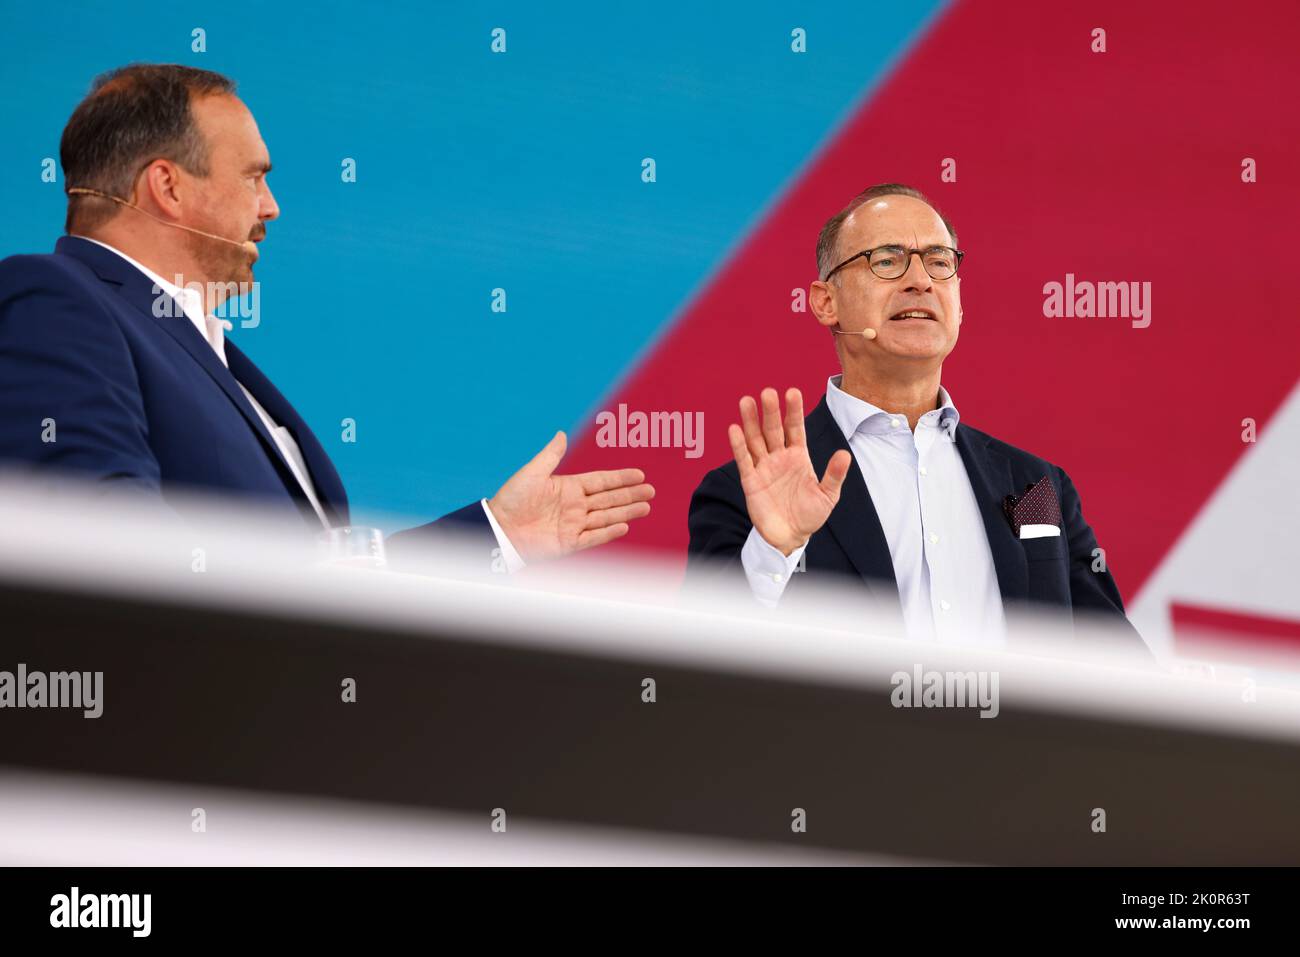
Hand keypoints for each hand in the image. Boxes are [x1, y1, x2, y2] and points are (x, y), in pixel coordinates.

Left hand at [488, 431, 653, 561]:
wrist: (499, 529)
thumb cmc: (511, 499)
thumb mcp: (532, 472)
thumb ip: (551, 455)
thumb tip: (561, 433)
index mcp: (568, 487)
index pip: (601, 481)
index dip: (620, 478)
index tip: (639, 474)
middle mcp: (574, 506)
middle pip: (609, 499)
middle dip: (630, 494)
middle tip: (651, 491)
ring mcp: (573, 525)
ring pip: (606, 517)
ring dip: (626, 512)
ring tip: (646, 507)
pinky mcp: (568, 543)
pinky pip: (593, 538)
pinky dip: (608, 533)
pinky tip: (624, 526)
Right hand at [728, 387, 850, 554]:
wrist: (790, 537)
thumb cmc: (810, 515)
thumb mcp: (828, 495)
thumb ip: (834, 475)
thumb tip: (845, 454)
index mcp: (798, 456)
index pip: (795, 428)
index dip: (794, 411)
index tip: (792, 392)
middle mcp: (779, 457)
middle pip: (773, 430)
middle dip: (770, 411)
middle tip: (768, 392)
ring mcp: (764, 467)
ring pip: (755, 440)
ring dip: (750, 421)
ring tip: (746, 401)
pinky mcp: (751, 481)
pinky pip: (744, 460)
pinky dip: (739, 446)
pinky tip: (734, 429)